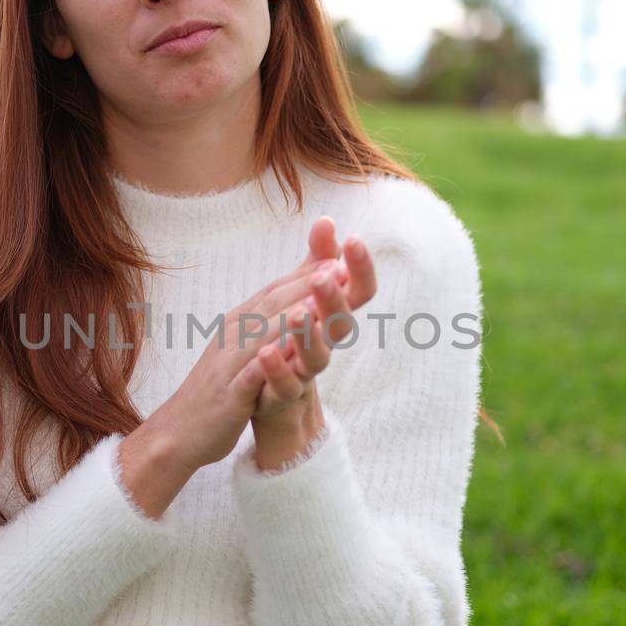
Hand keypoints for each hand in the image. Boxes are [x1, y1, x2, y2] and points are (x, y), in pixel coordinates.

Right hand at [140, 217, 363, 471]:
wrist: (179, 430)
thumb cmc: (221, 385)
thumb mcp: (245, 348)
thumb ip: (272, 321)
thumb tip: (301, 299)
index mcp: (242, 322)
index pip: (277, 290)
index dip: (307, 272)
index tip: (339, 255)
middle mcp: (235, 335)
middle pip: (272, 304)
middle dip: (306, 285)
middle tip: (340, 269)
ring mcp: (230, 364)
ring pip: (262, 336)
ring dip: (290, 317)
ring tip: (320, 302)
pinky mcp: (229, 396)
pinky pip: (250, 377)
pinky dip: (269, 364)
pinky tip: (290, 356)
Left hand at [248, 228, 376, 470]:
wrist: (267, 404)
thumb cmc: (290, 346)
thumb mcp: (301, 300)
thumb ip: (314, 263)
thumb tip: (326, 221)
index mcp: (329, 319)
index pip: (355, 291)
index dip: (359, 267)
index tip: (353, 239)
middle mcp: (324, 346)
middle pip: (340, 321)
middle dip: (333, 298)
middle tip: (326, 275)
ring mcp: (304, 374)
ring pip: (318, 356)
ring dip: (310, 334)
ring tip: (301, 314)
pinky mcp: (282, 397)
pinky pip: (284, 385)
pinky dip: (277, 369)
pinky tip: (267, 352)